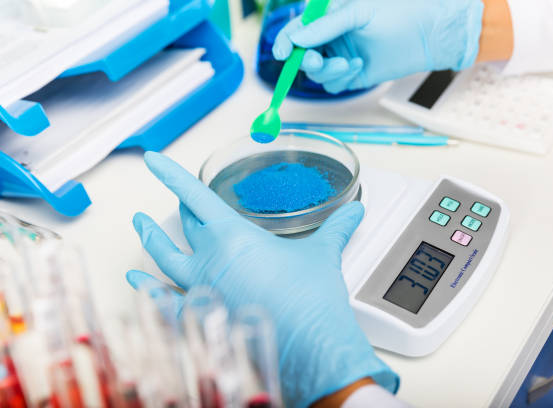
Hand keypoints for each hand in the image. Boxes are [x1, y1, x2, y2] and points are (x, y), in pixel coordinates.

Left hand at [126, 152, 397, 407]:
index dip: (172, 175)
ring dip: (151, 239)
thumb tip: (355, 211)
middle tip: (179, 198)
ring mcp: (200, 291)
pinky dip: (147, 291)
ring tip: (140, 225)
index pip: (195, 196)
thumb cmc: (312, 300)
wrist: (309, 347)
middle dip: (180, 207)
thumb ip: (337, 228)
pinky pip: (163, 302)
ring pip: (165, 258)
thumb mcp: (324, 254)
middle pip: (185, 225)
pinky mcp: (200, 318)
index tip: (154, 160)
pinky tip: (136, 282)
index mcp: (234, 237)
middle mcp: (210, 260)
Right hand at [272, 0, 483, 93]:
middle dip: (307, 60)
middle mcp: (331, 38)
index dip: (285, 41)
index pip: (297, 30)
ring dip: (328, 71)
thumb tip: (297, 39)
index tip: (281, 53)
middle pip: (302, 56)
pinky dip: (341, 79)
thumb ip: (325, 26)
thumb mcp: (358, 13)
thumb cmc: (397, 14)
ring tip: (349, 63)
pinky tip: (358, 67)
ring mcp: (340, 58)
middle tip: (321, 60)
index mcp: (328, 18)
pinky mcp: (351, 75)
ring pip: (316, 73)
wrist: (426, 35)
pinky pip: (333, 85)